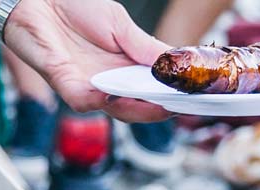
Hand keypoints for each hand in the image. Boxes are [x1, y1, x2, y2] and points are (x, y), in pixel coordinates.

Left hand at [0, 0, 169, 121]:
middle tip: (181, 105)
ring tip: (157, 104)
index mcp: (126, 68)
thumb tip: (176, 64)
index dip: (174, 95)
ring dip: (135, 109)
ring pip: (113, 109)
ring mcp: (86, 85)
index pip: (154, 89)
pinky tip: (114, 95)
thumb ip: (144, 47)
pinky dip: (99, 100)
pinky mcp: (63, 81)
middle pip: (138, 107)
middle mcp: (108, 82)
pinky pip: (82, 99)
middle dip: (160, 108)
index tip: (197, 95)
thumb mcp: (119, 25)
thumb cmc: (76, 9)